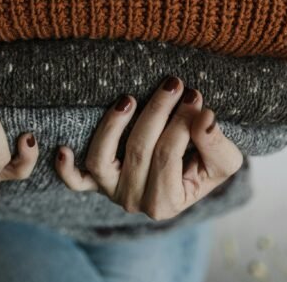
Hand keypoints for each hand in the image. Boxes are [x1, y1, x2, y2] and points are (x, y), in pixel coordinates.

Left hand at [55, 76, 242, 220]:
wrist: (189, 172)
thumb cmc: (205, 163)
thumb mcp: (223, 160)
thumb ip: (215, 143)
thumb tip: (204, 117)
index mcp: (166, 204)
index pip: (168, 156)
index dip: (181, 123)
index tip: (194, 95)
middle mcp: (134, 202)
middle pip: (138, 151)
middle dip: (157, 113)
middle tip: (173, 84)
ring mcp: (110, 191)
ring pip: (101, 159)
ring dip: (113, 126)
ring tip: (129, 98)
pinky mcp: (94, 180)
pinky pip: (74, 179)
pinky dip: (66, 168)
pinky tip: (63, 148)